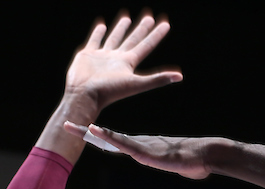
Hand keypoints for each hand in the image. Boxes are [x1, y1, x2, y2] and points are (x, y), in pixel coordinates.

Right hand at [62, 13, 181, 120]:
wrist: (85, 95)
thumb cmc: (110, 91)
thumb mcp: (136, 84)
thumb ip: (157, 79)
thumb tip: (180, 76)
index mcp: (129, 63)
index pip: (146, 45)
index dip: (156, 35)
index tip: (165, 23)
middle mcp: (117, 58)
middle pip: (133, 39)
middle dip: (142, 28)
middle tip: (149, 16)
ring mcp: (102, 56)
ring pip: (114, 38)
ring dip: (121, 28)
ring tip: (127, 17)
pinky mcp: (87, 55)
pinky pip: (95, 40)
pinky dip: (98, 33)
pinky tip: (102, 25)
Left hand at [64, 122, 212, 178]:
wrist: (207, 155)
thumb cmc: (196, 162)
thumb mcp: (179, 166)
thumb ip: (177, 166)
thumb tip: (190, 171)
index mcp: (143, 148)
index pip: (115, 141)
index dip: (98, 136)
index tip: (83, 131)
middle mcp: (139, 145)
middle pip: (107, 138)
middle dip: (85, 132)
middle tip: (65, 124)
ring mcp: (142, 147)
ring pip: (111, 139)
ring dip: (90, 134)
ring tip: (72, 126)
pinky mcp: (147, 152)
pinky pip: (124, 144)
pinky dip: (109, 137)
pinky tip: (96, 131)